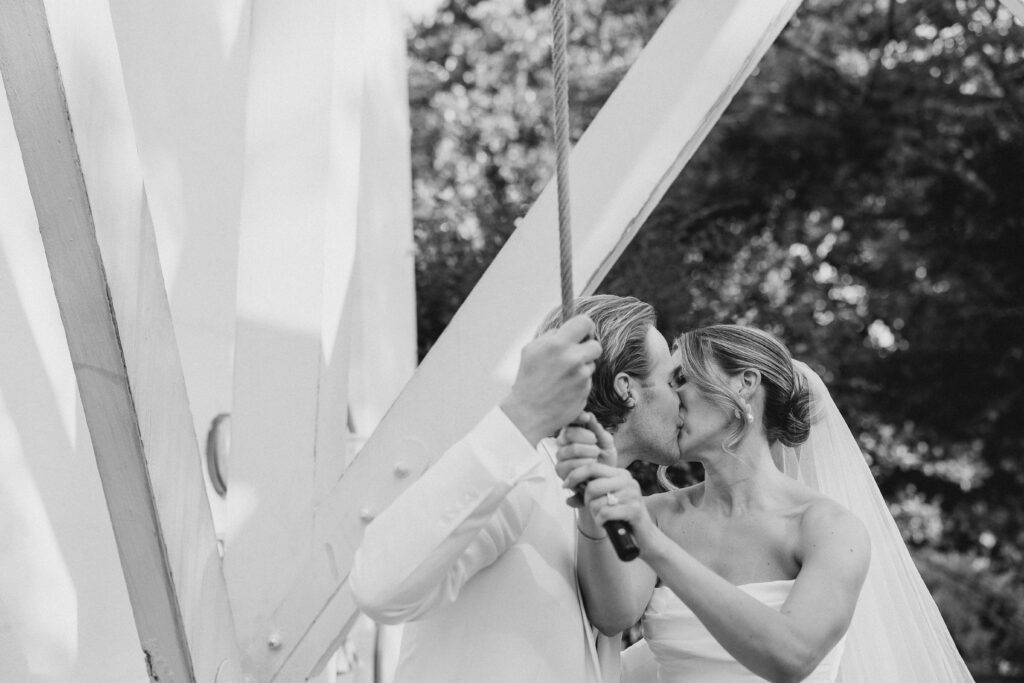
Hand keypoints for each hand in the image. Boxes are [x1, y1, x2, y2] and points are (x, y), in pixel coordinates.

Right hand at [501, 315, 601, 445]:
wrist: (528, 413)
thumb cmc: (528, 379)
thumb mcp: (531, 350)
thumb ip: (551, 336)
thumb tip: (566, 329)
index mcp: (557, 344)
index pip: (585, 322)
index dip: (586, 327)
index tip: (583, 333)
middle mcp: (572, 358)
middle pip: (596, 345)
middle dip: (588, 349)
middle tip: (577, 355)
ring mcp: (581, 376)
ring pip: (592, 364)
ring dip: (582, 368)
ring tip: (563, 377)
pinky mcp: (586, 391)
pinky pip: (588, 381)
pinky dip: (579, 383)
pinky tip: (565, 389)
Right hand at [555, 411, 617, 479]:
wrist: (606, 477)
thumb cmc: (605, 457)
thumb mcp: (605, 441)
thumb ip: (597, 429)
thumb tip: (589, 415)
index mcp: (572, 429)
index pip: (568, 419)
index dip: (577, 417)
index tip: (587, 419)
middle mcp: (562, 440)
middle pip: (569, 433)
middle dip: (587, 438)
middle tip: (595, 443)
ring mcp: (560, 454)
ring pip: (572, 449)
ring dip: (589, 453)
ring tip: (596, 456)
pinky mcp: (559, 469)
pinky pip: (571, 464)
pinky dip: (585, 464)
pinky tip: (591, 464)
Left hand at [564, 462, 651, 545]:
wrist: (644, 536)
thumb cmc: (621, 517)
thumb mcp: (604, 500)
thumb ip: (588, 494)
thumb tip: (567, 494)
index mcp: (620, 474)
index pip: (593, 467)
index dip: (575, 475)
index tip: (566, 485)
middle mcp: (628, 481)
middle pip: (593, 486)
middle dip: (587, 501)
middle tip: (594, 509)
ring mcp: (633, 495)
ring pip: (597, 502)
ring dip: (595, 514)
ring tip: (604, 518)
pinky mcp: (634, 510)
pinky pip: (605, 514)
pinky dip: (601, 522)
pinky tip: (608, 523)